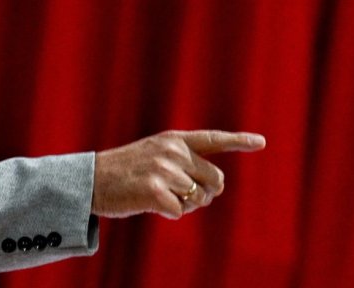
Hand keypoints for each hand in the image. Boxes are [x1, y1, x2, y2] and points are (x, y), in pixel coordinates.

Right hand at [91, 130, 265, 218]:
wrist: (92, 179)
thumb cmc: (126, 171)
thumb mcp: (154, 154)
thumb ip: (183, 163)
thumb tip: (212, 189)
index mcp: (174, 140)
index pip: (213, 139)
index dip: (239, 141)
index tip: (261, 142)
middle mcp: (172, 151)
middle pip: (215, 180)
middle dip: (206, 193)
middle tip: (181, 195)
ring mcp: (164, 170)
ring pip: (198, 199)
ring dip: (183, 205)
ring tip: (158, 195)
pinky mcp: (155, 191)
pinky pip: (180, 212)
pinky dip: (169, 213)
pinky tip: (150, 204)